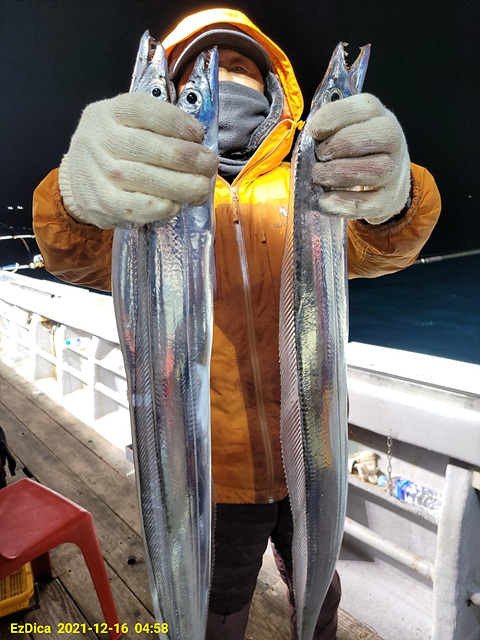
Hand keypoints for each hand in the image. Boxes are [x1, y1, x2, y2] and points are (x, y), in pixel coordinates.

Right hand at [58, 93, 217, 227]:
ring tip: (201, 188)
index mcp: (110, 112)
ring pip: (146, 179)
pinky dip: (161, 207)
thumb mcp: (126, 122)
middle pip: (151, 148)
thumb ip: (156, 125)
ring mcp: (99, 171)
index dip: (177, 122)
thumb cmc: (114, 146)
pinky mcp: (102, 202)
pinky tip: (176, 204)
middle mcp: (101, 138)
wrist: (76, 176)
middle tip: (209, 165)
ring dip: (182, 185)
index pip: (144, 111)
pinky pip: (136, 206)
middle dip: (189, 158)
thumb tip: (198, 143)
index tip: (199, 134)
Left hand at [307, 93, 410, 223]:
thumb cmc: (354, 151)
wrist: (384, 180)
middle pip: (379, 135)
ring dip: (341, 174)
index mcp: (378, 115)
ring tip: (319, 176)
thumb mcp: (344, 130)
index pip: (366, 107)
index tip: (314, 131)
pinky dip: (344, 203)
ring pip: (378, 169)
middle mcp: (393, 139)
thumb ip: (327, 131)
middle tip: (319, 157)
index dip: (335, 118)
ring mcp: (396, 170)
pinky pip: (372, 204)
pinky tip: (325, 201)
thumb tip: (307, 141)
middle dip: (341, 145)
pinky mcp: (390, 199)